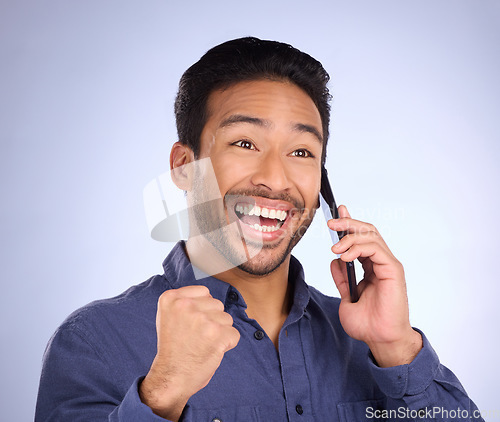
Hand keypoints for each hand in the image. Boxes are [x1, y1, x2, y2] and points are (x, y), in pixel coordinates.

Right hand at [140, 285, 239, 420]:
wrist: (170, 377)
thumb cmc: (173, 348)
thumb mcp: (168, 316)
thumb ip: (186, 301)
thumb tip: (210, 297)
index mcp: (171, 298)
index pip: (204, 292)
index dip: (202, 309)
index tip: (190, 325)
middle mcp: (185, 305)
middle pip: (217, 304)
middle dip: (212, 320)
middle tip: (196, 337)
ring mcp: (202, 319)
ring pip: (227, 318)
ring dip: (219, 332)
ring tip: (202, 344)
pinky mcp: (217, 334)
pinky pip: (234, 334)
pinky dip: (227, 344)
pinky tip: (211, 351)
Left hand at [328, 205, 421, 366]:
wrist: (380, 340)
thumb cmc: (368, 324)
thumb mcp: (347, 298)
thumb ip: (342, 279)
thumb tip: (334, 261)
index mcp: (370, 267)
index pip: (360, 239)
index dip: (348, 225)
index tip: (334, 217)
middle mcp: (380, 263)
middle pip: (366, 232)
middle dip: (348, 223)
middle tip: (331, 223)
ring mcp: (387, 265)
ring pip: (371, 236)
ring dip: (350, 237)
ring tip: (335, 248)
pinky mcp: (393, 270)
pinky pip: (376, 249)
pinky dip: (359, 248)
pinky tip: (345, 256)